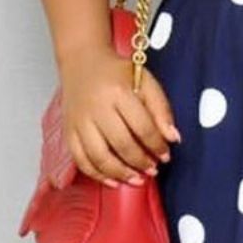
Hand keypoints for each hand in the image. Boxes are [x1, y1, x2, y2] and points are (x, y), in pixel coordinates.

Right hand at [58, 43, 181, 187]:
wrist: (82, 61)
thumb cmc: (117, 73)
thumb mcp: (145, 81)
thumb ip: (161, 108)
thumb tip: (173, 138)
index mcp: (118, 92)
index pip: (142, 126)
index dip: (156, 145)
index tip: (166, 155)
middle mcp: (96, 107)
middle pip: (121, 144)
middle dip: (140, 162)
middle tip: (153, 169)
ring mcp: (79, 121)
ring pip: (99, 156)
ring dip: (120, 173)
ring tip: (137, 179)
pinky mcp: (68, 130)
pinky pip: (80, 159)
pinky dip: (97, 174)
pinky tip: (113, 181)